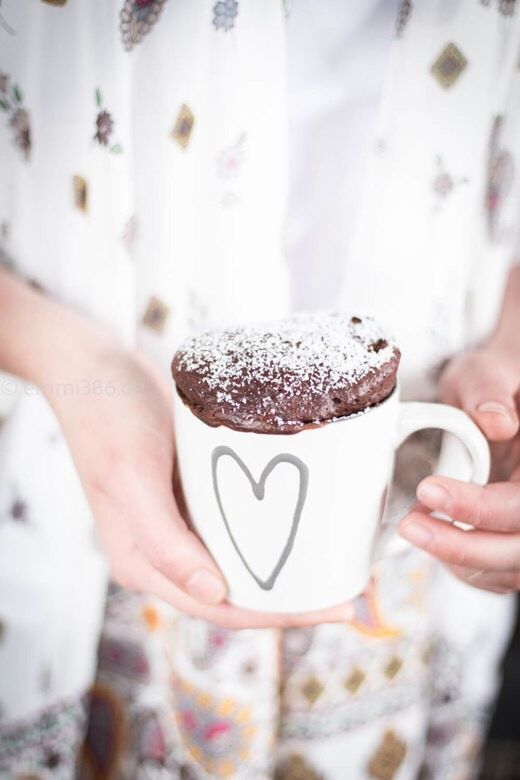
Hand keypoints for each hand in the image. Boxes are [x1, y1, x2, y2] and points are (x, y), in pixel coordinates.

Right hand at [43, 328, 352, 628]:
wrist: (96, 367)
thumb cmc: (107, 419)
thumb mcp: (130, 477)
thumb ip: (164, 541)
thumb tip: (215, 594)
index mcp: (144, 563)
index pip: (221, 607)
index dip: (280, 615)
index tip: (334, 608)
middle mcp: (165, 551)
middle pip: (238, 591)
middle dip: (293, 597)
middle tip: (349, 588)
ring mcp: (181, 522)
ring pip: (241, 558)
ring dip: (286, 565)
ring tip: (338, 559)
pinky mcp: (194, 493)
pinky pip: (237, 521)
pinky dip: (270, 527)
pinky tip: (303, 517)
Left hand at [399, 348, 519, 593]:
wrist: (498, 400)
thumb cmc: (494, 384)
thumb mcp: (489, 370)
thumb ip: (490, 388)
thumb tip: (497, 422)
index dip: (478, 507)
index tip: (428, 489)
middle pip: (519, 551)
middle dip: (462, 546)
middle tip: (411, 525)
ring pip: (507, 569)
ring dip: (457, 558)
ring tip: (414, 526)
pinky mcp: (516, 540)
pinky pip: (498, 574)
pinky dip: (463, 564)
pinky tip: (434, 535)